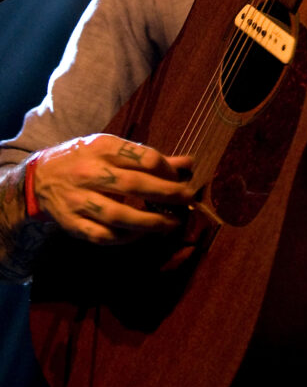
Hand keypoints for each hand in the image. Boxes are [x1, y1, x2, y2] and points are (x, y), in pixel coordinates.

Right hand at [30, 134, 195, 243]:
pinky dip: (124, 238)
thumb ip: (148, 157)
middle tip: (187, 199)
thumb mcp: (111, 149)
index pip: (144, 158)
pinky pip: (101, 235)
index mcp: (102, 148)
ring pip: (118, 214)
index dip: (167, 170)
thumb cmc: (85, 159)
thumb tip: (187, 164)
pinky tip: (141, 235)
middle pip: (134, 185)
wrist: (39, 178)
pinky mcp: (71, 223)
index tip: (181, 178)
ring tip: (171, 224)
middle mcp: (89, 173)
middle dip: (166, 194)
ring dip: (149, 222)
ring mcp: (78, 200)